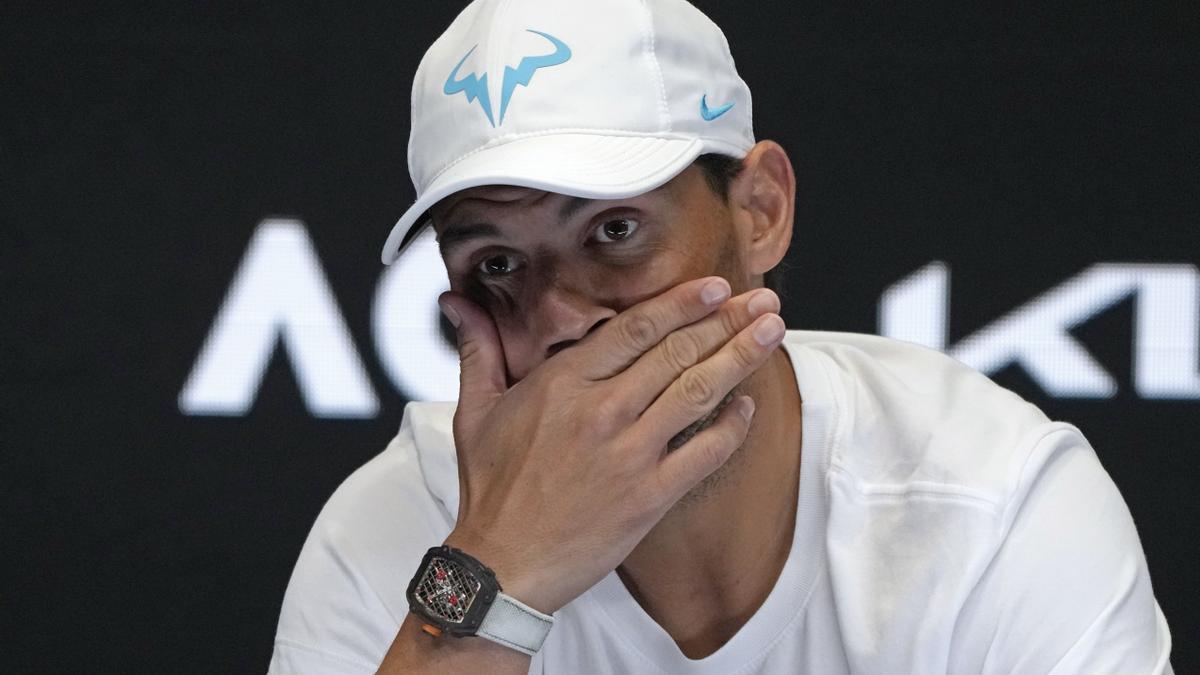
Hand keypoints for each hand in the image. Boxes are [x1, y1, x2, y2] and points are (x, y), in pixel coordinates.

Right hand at [437, 277, 784, 613]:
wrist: (502, 567)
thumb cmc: (490, 489)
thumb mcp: (474, 412)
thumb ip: (478, 349)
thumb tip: (456, 302)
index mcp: (563, 384)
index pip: (636, 328)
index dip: (683, 303)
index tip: (717, 287)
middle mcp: (602, 412)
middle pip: (678, 352)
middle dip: (728, 321)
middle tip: (764, 300)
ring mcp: (630, 455)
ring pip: (698, 393)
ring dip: (741, 359)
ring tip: (772, 334)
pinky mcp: (649, 497)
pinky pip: (704, 455)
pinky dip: (732, 428)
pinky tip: (748, 406)